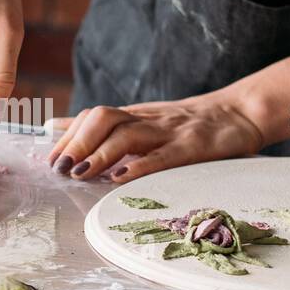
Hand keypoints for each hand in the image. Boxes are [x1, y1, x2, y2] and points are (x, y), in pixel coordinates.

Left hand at [45, 94, 265, 181]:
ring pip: (128, 135)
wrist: (241, 112)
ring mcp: (170, 131)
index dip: (68, 135)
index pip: (93, 116)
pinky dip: (139, 165)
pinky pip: (162, 155)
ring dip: (99, 154)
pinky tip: (120, 177)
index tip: (48, 157)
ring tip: (80, 173)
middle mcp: (147, 119)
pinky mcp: (191, 147)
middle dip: (77, 142)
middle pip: (104, 119)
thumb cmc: (188, 123)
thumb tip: (57, 127)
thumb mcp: (143, 120)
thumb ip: (104, 127)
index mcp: (135, 115)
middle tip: (59, 168)